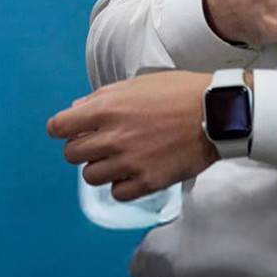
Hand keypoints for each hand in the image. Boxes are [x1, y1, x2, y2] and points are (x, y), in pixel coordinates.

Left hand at [47, 73, 216, 202]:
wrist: (216, 112)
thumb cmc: (178, 92)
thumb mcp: (137, 84)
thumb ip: (102, 98)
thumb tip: (77, 110)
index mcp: (107, 108)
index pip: (60, 127)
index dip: (60, 129)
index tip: (65, 131)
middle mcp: (114, 137)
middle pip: (72, 154)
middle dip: (80, 148)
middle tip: (97, 143)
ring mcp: (130, 162)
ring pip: (91, 177)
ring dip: (100, 167)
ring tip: (118, 158)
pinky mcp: (148, 181)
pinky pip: (117, 193)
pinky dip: (121, 185)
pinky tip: (133, 171)